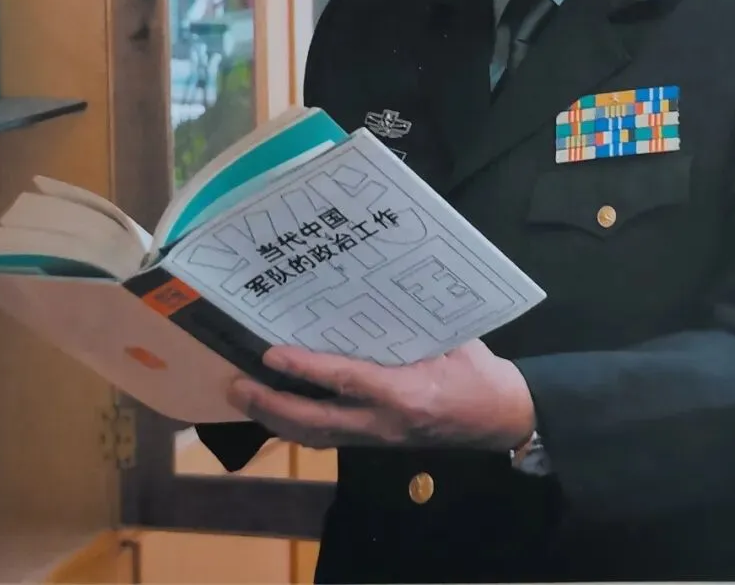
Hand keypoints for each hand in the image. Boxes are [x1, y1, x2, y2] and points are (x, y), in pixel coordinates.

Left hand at [227, 339, 535, 452]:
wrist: (500, 417)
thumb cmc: (478, 373)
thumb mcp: (450, 339)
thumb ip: (410, 324)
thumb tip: (372, 292)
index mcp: (405, 393)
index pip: (344, 380)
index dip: (304, 368)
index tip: (268, 354)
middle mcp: (383, 423)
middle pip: (314, 422)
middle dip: (270, 406)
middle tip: (234, 386)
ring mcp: (378, 438)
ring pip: (316, 436)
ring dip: (276, 420)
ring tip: (244, 398)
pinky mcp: (377, 443)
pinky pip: (329, 438)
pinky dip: (299, 426)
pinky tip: (279, 412)